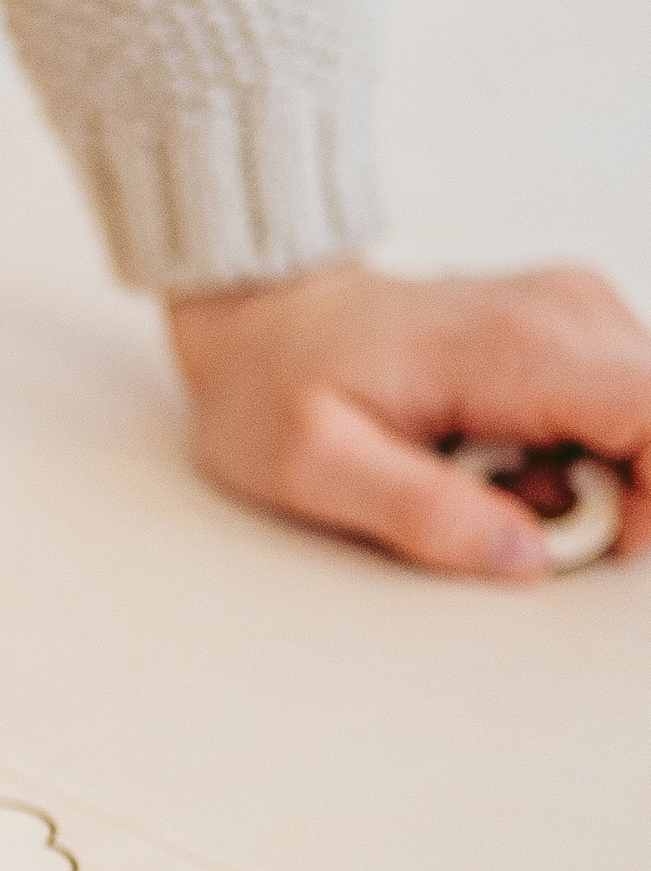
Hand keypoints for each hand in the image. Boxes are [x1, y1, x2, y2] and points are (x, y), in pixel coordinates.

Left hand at [167, 261, 650, 575]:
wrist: (257, 315)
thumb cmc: (272, 388)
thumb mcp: (313, 469)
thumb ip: (422, 515)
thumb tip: (525, 559)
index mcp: (516, 346)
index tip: (596, 542)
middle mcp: (567, 311)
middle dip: (616, 496)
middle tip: (504, 513)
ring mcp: (574, 311)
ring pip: (643, 420)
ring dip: (585, 477)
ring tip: (479, 476)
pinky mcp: (568, 327)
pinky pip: (613, 409)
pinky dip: (570, 452)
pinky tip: (492, 451)